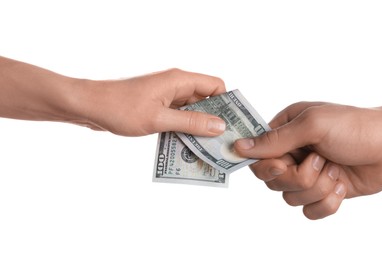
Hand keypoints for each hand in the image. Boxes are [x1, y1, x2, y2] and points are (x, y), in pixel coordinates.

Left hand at [76, 68, 225, 136]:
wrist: (88, 106)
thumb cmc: (120, 108)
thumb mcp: (158, 119)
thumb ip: (191, 122)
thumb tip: (220, 126)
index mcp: (179, 81)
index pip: (215, 86)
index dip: (226, 103)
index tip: (233, 124)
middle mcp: (175, 86)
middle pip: (205, 100)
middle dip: (214, 120)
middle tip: (223, 142)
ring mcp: (166, 97)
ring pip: (192, 111)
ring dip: (198, 128)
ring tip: (208, 149)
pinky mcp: (157, 107)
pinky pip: (178, 117)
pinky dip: (184, 129)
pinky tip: (187, 146)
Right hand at [234, 102, 381, 219]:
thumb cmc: (357, 127)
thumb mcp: (312, 126)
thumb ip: (275, 140)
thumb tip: (239, 147)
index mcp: (287, 130)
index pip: (258, 156)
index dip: (268, 166)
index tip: (284, 165)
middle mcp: (295, 152)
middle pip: (273, 181)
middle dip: (299, 177)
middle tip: (321, 161)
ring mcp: (310, 173)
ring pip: (290, 198)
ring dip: (317, 188)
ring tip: (337, 170)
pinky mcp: (325, 191)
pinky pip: (309, 211)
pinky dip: (327, 202)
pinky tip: (342, 185)